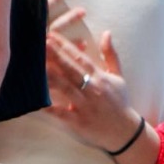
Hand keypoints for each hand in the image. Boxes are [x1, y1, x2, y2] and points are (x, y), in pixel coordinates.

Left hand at [45, 26, 142, 153]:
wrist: (125, 130)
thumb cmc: (120, 101)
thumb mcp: (118, 76)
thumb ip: (110, 54)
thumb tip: (106, 33)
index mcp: (100, 77)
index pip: (81, 58)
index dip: (66, 46)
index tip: (52, 36)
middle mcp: (92, 89)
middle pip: (71, 70)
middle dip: (56, 56)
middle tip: (41, 43)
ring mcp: (85, 105)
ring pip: (65, 88)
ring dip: (51, 76)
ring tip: (37, 66)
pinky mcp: (79, 121)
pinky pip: (62, 113)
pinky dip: (50, 108)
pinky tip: (38, 101)